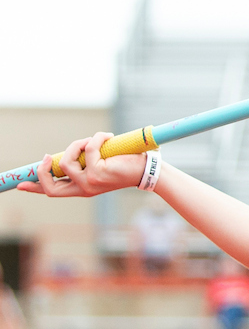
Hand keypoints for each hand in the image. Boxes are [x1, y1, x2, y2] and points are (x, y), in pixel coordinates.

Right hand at [16, 132, 145, 196]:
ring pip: (66, 163)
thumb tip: (66, 153)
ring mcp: (90, 183)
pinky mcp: (98, 174)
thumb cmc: (125, 165)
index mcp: (81, 188)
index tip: (20, 185)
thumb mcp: (98, 164)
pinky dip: (95, 138)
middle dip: (43, 171)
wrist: (147, 170)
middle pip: (51, 188)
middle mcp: (84, 189)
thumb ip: (83, 162)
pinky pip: (87, 149)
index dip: (35, 188)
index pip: (53, 192)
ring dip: (76, 145)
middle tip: (48, 156)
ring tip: (93, 140)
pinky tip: (108, 137)